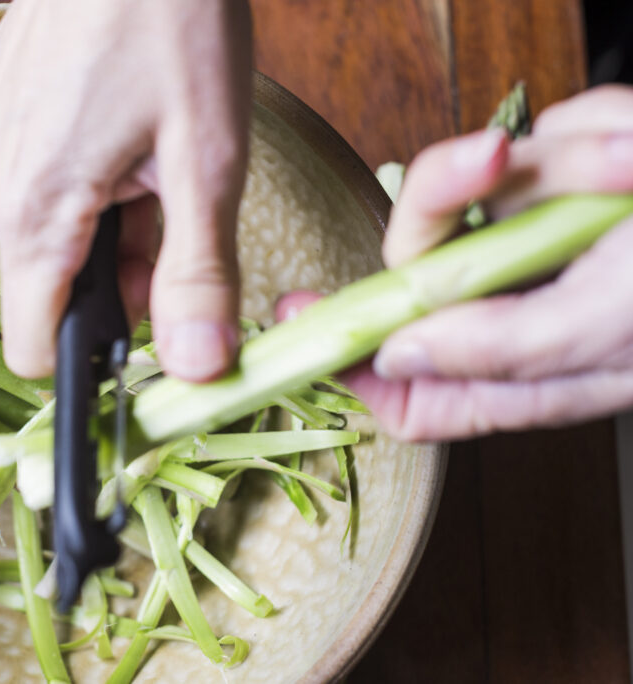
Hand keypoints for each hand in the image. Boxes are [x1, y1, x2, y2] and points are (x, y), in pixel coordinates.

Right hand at [0, 0, 251, 380]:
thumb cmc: (174, 25)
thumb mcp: (205, 161)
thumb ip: (196, 275)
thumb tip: (197, 370)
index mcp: (38, 210)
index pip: (34, 347)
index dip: (94, 355)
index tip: (150, 328)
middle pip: (53, 289)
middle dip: (119, 276)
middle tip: (175, 211)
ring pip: (50, 236)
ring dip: (107, 226)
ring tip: (153, 160)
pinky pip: (39, 184)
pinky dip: (86, 182)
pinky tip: (123, 129)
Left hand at [278, 85, 632, 441]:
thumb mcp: (608, 330)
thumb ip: (500, 351)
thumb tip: (397, 354)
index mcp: (525, 373)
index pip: (413, 393)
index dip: (351, 365)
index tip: (299, 320)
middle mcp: (516, 310)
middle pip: (413, 272)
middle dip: (440, 202)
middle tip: (486, 154)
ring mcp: (535, 242)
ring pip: (462, 194)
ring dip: (539, 162)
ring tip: (625, 156)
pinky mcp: (559, 182)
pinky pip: (526, 146)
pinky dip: (582, 135)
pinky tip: (630, 148)